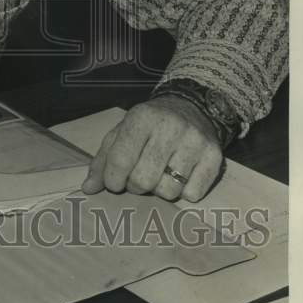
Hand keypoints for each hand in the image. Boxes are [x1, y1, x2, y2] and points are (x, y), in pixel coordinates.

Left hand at [81, 94, 222, 201]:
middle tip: (138, 177)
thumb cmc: (149, 125)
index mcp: (142, 117)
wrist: (192, 107)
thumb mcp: (122, 132)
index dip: (112, 179)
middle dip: (135, 186)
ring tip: (160, 175)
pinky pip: (193, 194)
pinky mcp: (215, 156)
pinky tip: (181, 176)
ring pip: (169, 191)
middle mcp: (170, 126)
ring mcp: (195, 141)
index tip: (113, 182)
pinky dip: (183, 192)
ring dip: (159, 190)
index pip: (121, 159)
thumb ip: (103, 160)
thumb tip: (88, 189)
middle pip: (144, 180)